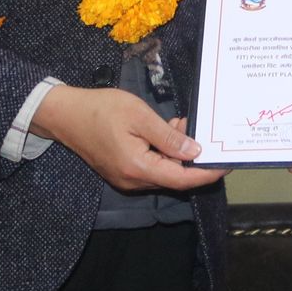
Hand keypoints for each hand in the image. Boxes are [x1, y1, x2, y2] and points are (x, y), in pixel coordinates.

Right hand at [31, 85, 227, 191]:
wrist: (64, 114)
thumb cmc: (101, 110)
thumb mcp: (140, 117)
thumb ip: (168, 137)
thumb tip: (194, 153)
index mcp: (138, 168)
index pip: (182, 179)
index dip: (207, 173)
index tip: (227, 163)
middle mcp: (133, 180)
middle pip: (175, 177)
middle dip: (194, 158)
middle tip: (204, 131)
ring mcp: (126, 178)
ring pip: (163, 171)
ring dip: (178, 152)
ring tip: (182, 124)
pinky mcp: (122, 171)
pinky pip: (151, 167)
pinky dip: (164, 152)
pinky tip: (166, 130)